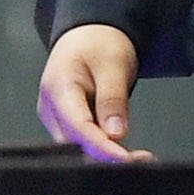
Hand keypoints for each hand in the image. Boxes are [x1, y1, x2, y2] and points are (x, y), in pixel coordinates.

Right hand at [38, 23, 149, 162]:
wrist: (89, 34)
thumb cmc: (98, 43)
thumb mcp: (113, 64)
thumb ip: (113, 99)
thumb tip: (116, 133)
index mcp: (58, 87)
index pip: (78, 127)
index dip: (102, 147)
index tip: (126, 159)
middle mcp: (51, 107)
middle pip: (76, 142)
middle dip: (108, 155)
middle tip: (143, 160)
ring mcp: (56, 117)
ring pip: (79, 147)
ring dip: (107, 155)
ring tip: (139, 158)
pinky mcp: (67, 123)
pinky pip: (83, 142)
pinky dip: (104, 148)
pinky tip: (125, 153)